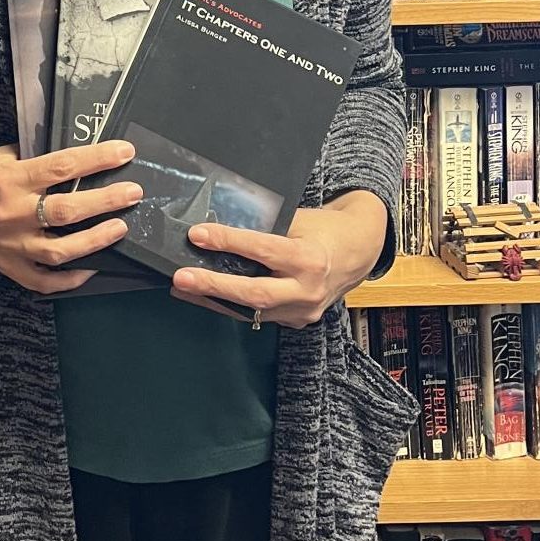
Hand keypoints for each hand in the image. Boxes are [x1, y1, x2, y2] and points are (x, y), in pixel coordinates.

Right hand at [0, 141, 145, 295]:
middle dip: (105, 201)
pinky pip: (42, 280)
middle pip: (67, 211)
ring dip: (95, 240)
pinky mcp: (8, 265)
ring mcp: (10, 244)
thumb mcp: (5, 155)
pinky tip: (92, 268)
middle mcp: (11, 213)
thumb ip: (39, 160)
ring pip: (60, 251)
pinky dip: (69, 278)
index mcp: (10, 178)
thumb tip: (82, 159)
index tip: (124, 153)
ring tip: (120, 228)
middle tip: (133, 193)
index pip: (62, 166)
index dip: (98, 159)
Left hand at [170, 191, 388, 327]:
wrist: (357, 253)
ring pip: (252, 310)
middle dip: (214, 285)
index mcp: (310, 258)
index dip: (229, 242)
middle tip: (181, 277)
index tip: (198, 235)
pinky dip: (230, 306)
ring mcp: (302, 311)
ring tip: (182, 288)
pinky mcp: (295, 321)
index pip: (263, 250)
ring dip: (213, 299)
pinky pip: (258, 316)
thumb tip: (220, 222)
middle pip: (255, 293)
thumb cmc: (325, 230)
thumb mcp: (300, 219)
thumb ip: (266, 226)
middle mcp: (307, 289)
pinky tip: (206, 297)